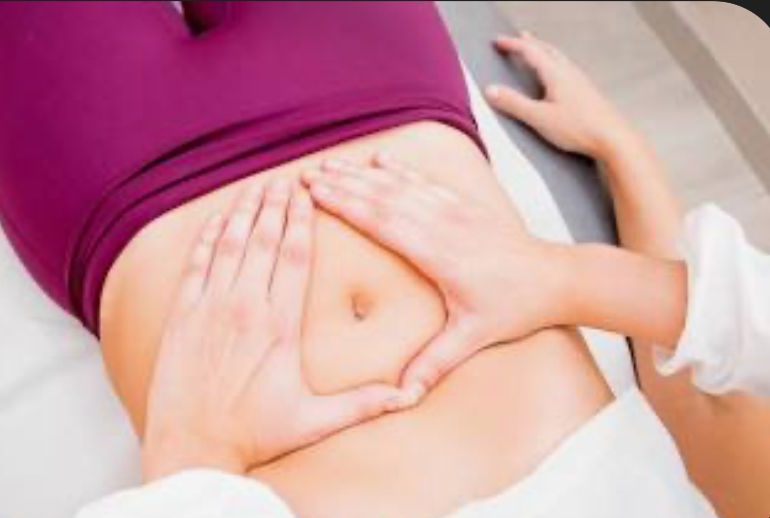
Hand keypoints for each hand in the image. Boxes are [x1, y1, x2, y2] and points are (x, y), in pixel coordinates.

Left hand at [142, 180, 407, 480]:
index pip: (294, 257)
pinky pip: (195, 264)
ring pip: (229, 244)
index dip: (300, 220)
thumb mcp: (313, 420)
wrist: (192, 446)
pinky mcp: (182, 316)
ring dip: (242, 212)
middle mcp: (245, 308)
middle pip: (263, 240)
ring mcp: (210, 308)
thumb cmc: (253, 435)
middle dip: (275, 205)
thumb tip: (406, 397)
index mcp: (280, 325)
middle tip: (284, 179)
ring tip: (254, 188)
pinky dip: (205, 237)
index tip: (305, 195)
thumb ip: (361, 404)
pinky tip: (215, 219)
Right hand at [303, 155, 571, 393]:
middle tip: (307, 176)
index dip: (348, 205)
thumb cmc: (516, 307)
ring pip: (402, 184)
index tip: (317, 194)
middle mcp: (444, 224)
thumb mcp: (474, 337)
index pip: (385, 222)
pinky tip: (380, 159)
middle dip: (344, 185)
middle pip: (385, 197)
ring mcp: (455, 210)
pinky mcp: (465, 204)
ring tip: (331, 165)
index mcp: (440, 254)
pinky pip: (426, 180)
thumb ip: (435, 362)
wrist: (557, 279)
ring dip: (363, 173)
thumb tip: (404, 393)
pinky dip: (400, 168)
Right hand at [486, 31, 636, 157]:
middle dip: (529, 42)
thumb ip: (514, 103)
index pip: (530, 51)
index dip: (512, 44)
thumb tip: (491, 90)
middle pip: (546, 49)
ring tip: (535, 50)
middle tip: (517, 38)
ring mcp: (580, 81)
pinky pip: (566, 68)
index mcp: (556, 73)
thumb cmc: (579, 128)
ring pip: (558, 57)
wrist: (612, 138)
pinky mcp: (586, 92)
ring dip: (543, 50)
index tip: (499, 42)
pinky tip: (556, 75)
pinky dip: (554, 63)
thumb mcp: (539, 117)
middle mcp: (569, 72)